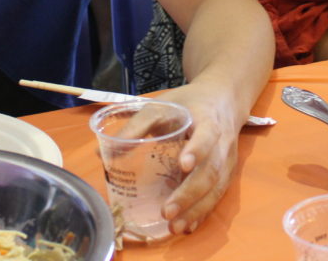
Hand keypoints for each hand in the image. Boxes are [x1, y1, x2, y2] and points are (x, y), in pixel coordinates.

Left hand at [150, 79, 244, 234]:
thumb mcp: (163, 105)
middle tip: (166, 211)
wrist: (223, 100)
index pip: (207, 136)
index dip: (197, 150)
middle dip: (189, 194)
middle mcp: (222, 143)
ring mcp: (227, 161)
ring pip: (216, 189)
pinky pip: (217, 196)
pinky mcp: (227, 174)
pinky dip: (203, 213)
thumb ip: (136, 125)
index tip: (183, 165)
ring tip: (176, 227)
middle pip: (211, 171)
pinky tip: (188, 226)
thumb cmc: (189, 103)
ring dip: (196, 210)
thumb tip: (100, 152)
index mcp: (208, 120)